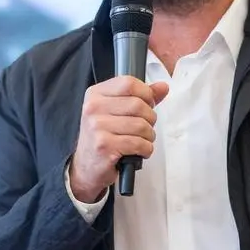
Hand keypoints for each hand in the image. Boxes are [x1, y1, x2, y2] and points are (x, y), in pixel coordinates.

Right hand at [68, 76, 169, 202]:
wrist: (86, 166)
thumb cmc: (104, 137)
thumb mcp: (117, 112)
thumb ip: (140, 97)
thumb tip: (163, 87)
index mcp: (95, 94)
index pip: (128, 83)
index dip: (145, 94)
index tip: (147, 105)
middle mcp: (93, 108)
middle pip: (138, 105)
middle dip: (149, 119)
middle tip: (144, 128)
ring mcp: (97, 127)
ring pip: (141, 125)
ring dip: (148, 136)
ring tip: (141, 140)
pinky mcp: (104, 146)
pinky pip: (139, 143)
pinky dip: (145, 149)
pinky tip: (138, 151)